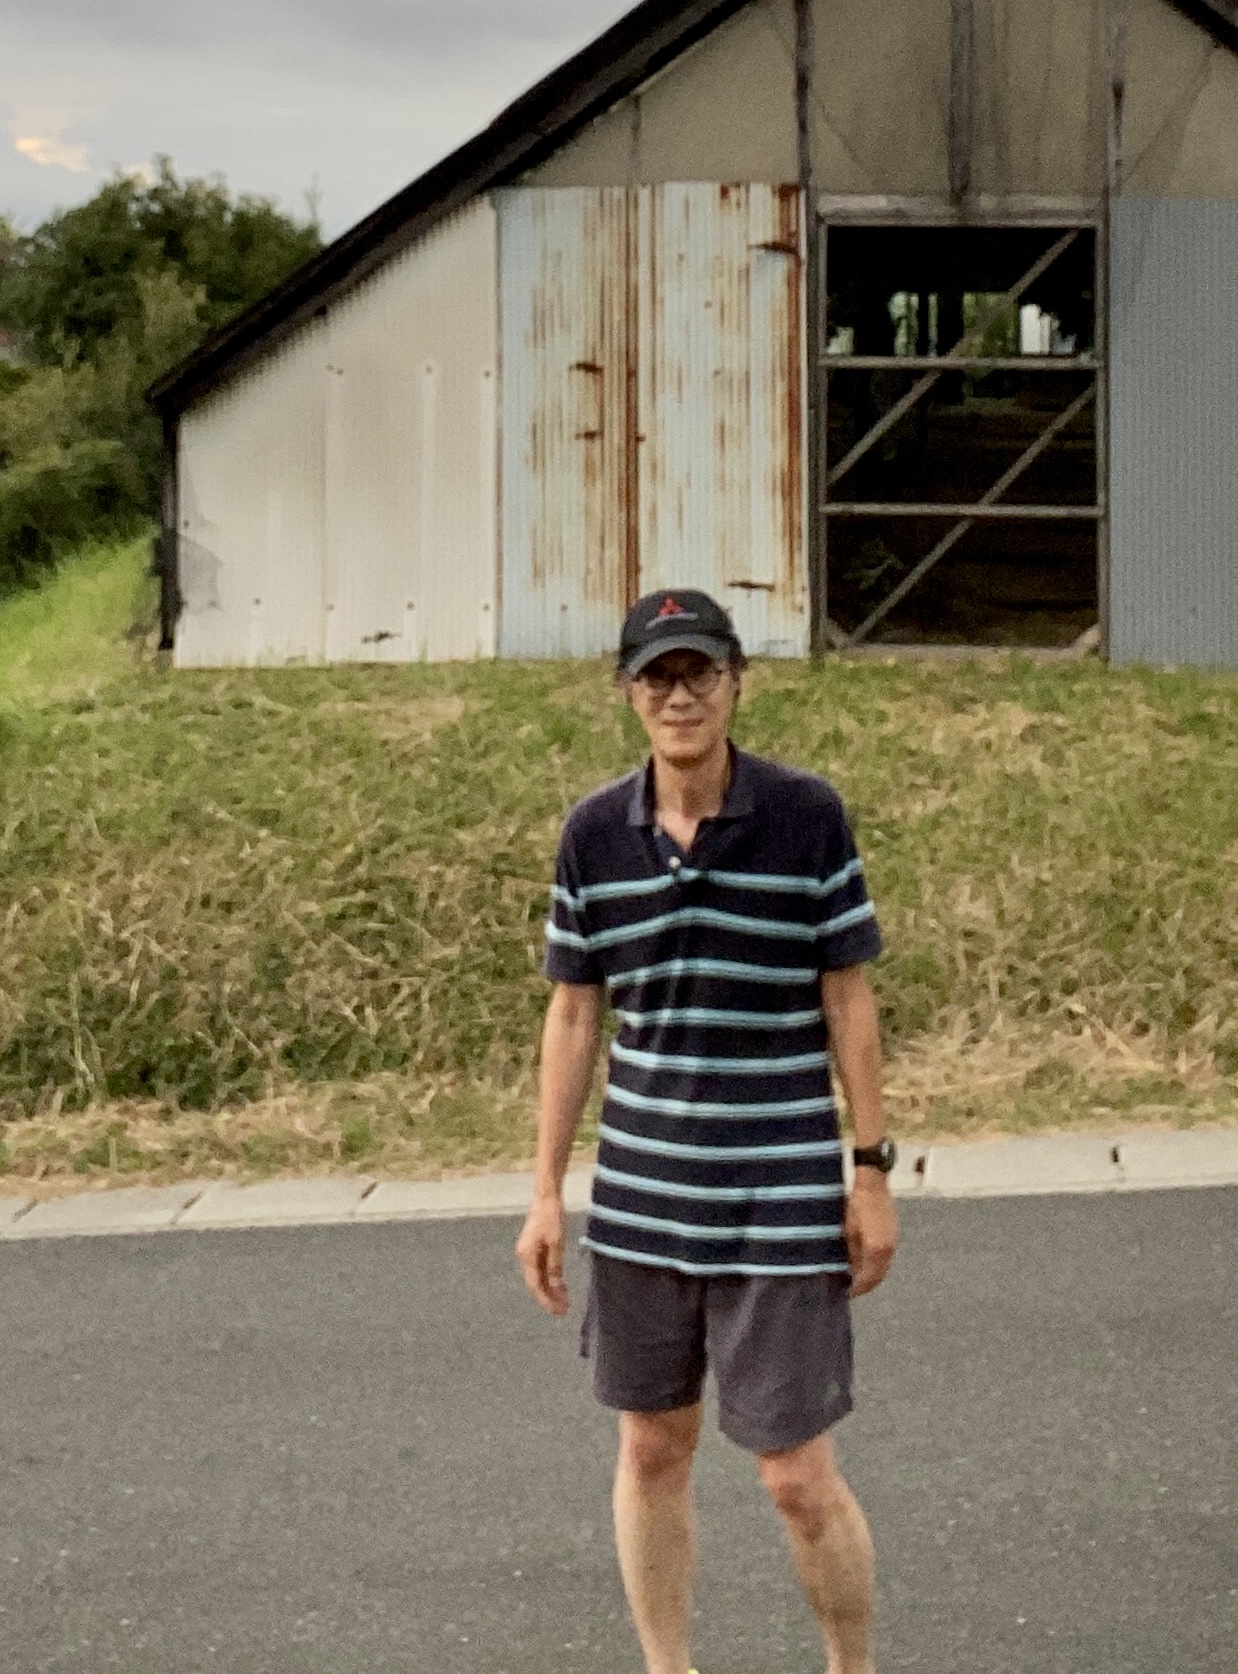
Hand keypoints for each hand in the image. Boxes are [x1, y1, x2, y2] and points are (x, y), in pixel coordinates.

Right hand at [516, 1195, 568, 1315]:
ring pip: (539, 1277)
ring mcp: (528, 1252)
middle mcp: (524, 1256)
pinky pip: (541, 1268)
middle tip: (564, 1310)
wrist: (546, 1197)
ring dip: (551, 1289)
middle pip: (536, 1284)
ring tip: (565, 1300)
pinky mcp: (534, 1247)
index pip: (535, 1286)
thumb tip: (555, 1287)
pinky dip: (550, 1278)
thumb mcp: (557, 1242)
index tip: (559, 1311)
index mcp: (527, 1256)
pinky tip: (561, 1284)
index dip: (547, 1301)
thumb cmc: (552, 1217)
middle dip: (549, 1298)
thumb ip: (555, 1266)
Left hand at [845, 1174, 898, 1297]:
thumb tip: (848, 1271)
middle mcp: (888, 1249)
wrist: (873, 1183)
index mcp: (876, 1249)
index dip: (857, 1289)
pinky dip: (876, 1264)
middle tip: (850, 1289)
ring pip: (883, 1268)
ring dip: (872, 1275)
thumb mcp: (847, 1230)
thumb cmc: (856, 1204)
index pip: (868, 1279)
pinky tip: (865, 1261)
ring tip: (856, 1278)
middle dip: (865, 1285)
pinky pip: (886, 1257)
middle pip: (878, 1276)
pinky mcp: (894, 1235)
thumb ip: (850, 1253)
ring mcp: (893, 1242)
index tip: (846, 1294)